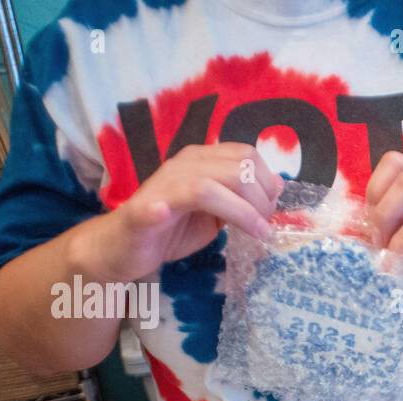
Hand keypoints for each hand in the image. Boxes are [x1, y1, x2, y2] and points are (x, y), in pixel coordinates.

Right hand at [72, 142, 282, 282]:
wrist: (125, 246)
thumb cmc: (173, 228)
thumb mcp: (217, 212)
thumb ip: (242, 198)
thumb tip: (277, 186)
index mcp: (202, 161)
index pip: (245, 154)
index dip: (266, 180)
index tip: (271, 208)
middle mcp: (183, 166)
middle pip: (235, 168)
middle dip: (260, 199)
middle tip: (265, 226)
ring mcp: (162, 187)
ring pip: (207, 186)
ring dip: (241, 212)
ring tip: (256, 232)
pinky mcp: (142, 212)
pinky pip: (154, 206)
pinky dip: (162, 208)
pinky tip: (167, 214)